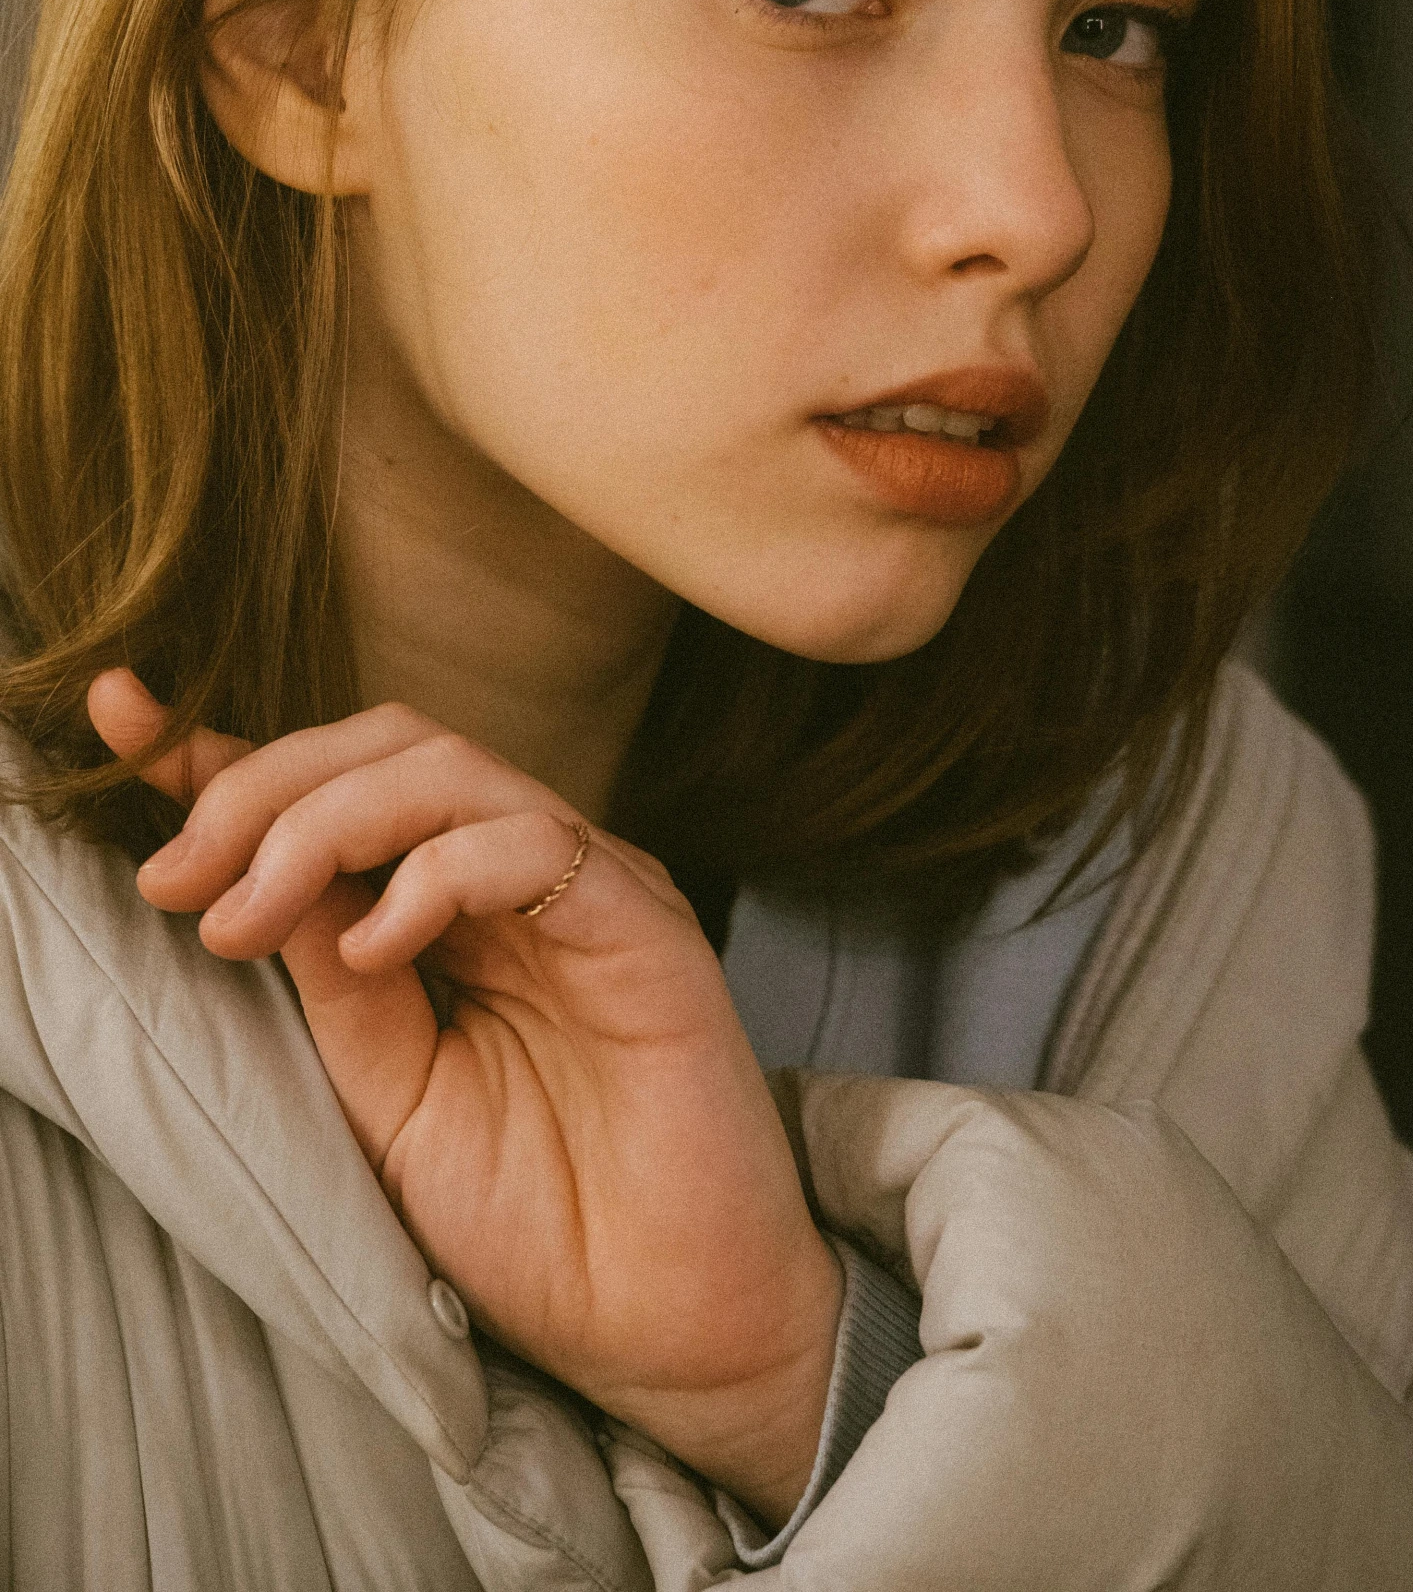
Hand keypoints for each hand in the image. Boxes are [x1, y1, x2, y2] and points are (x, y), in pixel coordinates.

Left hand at [87, 670, 842, 1525]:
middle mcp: (518, 873)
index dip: (222, 751)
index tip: (119, 718)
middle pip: (385, 743)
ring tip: (250, 914)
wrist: (663, 1323)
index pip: (333, 788)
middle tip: (178, 878)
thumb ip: (331, 981)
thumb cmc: (534, 1219)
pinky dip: (439, 873)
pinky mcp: (646, 922)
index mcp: (451, 906)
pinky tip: (378, 950)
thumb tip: (244, 879)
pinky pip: (536, 844)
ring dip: (323, 820)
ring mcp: (586, 886)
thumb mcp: (385, 1094)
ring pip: (449, 766)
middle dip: (260, 786)